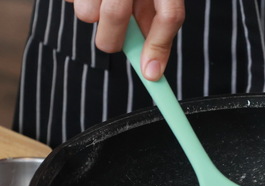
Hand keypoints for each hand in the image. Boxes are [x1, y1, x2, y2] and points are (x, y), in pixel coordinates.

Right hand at [65, 0, 184, 80]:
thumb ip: (155, 24)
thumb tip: (151, 65)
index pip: (169, 14)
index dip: (160, 46)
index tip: (151, 74)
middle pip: (117, 16)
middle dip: (113, 39)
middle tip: (113, 42)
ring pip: (87, 13)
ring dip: (91, 16)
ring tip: (98, 2)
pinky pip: (69, 1)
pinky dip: (77, 1)